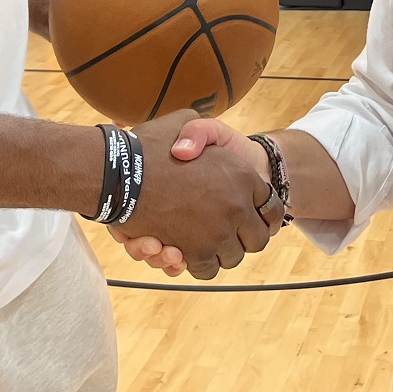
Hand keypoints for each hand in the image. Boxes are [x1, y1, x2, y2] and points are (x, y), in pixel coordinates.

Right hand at [114, 111, 279, 279]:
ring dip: (218, 252)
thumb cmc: (151, 144)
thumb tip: (207, 155)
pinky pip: (207, 269)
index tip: (250, 217)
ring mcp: (218, 230)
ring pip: (233, 257)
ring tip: (197, 238)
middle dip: (244, 239)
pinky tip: (179, 250)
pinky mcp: (195, 252)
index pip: (273, 208)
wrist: (119, 168)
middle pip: (258, 239)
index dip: (264, 215)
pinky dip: (196, 264)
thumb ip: (205, 135)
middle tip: (226, 231)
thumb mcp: (186, 122)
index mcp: (243, 175)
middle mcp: (237, 205)